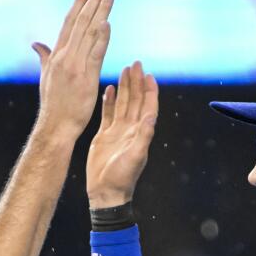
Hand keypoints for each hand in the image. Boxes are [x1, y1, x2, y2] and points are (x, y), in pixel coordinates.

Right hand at [32, 0, 114, 137]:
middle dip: (93, 1)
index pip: (69, 23)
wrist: (55, 126)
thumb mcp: (46, 77)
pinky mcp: (86, 78)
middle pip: (81, 22)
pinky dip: (102, 38)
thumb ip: (44, 57)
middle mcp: (65, 56)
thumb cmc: (53, 105)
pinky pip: (95, 54)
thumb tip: (36, 44)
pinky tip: (108, 23)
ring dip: (101, 11)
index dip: (79, 4)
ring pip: (90, 33)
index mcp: (57, 55)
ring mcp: (75, 66)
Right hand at [86, 60, 158, 207]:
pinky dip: (109, 101)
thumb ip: (143, 136)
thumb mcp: (135, 157)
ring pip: (122, 104)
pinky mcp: (105, 136)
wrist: (105, 192)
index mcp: (140, 133)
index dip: (149, 90)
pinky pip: (108, 114)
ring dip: (124, 88)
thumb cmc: (122, 178)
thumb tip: (151, 116)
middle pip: (135, 100)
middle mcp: (130, 130)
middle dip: (136, 82)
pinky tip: (108, 89)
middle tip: (136, 63)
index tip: (149, 74)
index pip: (147, 106)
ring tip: (124, 70)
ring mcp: (118, 132)